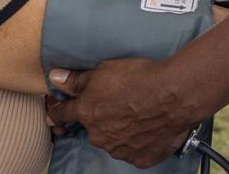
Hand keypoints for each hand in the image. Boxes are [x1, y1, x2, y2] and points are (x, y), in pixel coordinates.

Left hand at [47, 58, 220, 166]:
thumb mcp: (104, 70)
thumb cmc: (140, 78)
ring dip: (121, 131)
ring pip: (114, 141)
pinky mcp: (141, 159)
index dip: (58, 112)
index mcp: (88, 112)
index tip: (54, 115)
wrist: (174, 95)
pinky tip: (150, 127)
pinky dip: (139, 142)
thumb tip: (55, 78)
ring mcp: (120, 150)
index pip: (65, 113)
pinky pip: (135, 151)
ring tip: (140, 113)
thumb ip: (77, 79)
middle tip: (121, 103)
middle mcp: (100, 136)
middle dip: (102, 118)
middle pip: (94, 128)